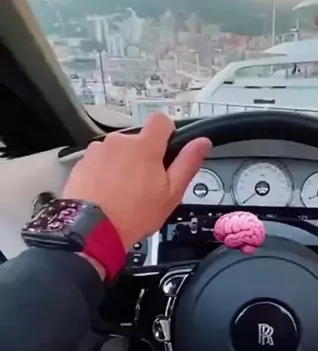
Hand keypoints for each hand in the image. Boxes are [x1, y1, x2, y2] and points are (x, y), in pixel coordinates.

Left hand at [63, 114, 211, 248]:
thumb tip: (202, 143)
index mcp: (145, 146)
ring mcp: (98, 151)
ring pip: (117, 151)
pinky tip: (107, 193)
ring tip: (124, 192)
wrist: (92, 230)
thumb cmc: (133, 215)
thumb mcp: (171, 193)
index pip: (161, 120)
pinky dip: (104, 173)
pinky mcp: (82, 162)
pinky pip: (99, 162)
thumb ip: (187, 163)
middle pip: (137, 140)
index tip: (166, 148)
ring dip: (122, 165)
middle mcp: (119, 142)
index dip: (166, 132)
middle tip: (146, 183)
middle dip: (143, 156)